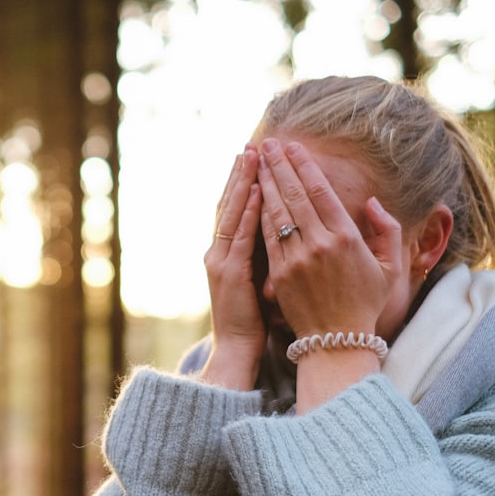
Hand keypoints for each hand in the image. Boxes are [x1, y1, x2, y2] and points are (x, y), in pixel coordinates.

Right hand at [199, 145, 265, 389]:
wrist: (235, 350)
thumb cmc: (251, 322)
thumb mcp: (254, 283)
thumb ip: (260, 257)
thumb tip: (276, 234)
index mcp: (225, 254)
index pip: (234, 210)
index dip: (242, 183)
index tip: (254, 158)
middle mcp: (218, 252)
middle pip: (229, 203)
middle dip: (241, 173)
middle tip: (251, 145)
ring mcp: (221, 260)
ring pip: (232, 212)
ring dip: (243, 182)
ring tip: (253, 156)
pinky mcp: (230, 273)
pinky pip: (241, 236)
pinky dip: (250, 211)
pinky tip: (260, 191)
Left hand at [256, 138, 402, 339]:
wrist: (336, 342)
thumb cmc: (365, 304)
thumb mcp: (389, 267)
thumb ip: (386, 231)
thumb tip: (371, 202)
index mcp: (347, 239)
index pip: (321, 193)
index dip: (305, 167)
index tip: (294, 147)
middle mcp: (320, 245)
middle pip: (294, 196)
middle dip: (279, 167)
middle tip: (267, 144)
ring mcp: (296, 259)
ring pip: (276, 213)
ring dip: (265, 184)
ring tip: (256, 162)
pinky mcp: (279, 274)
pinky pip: (266, 237)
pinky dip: (259, 213)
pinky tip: (252, 196)